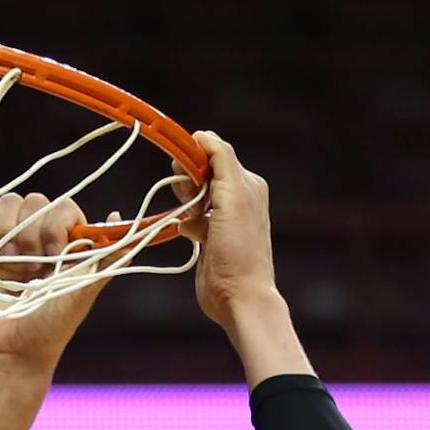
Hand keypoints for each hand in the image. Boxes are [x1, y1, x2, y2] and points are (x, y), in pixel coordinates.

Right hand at [0, 192, 117, 368]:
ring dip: (8, 228)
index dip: (57, 225)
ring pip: (9, 203)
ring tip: (8, 262)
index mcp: (67, 243)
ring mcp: (10, 241)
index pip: (64, 208)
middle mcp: (39, 238)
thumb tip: (118, 215)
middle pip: (35, 202)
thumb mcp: (85, 290)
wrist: (13, 349)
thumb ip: (106, 256)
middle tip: (32, 267)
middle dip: (31, 232)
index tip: (56, 254)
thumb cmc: (53, 324)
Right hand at [173, 131, 278, 326]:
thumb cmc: (239, 248)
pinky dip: (183, 222)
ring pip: (193, 195)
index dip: (194, 156)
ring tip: (189, 215)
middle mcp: (237, 198)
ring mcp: (222, 218)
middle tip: (185, 196)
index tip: (182, 168)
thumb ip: (221, 160)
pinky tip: (187, 232)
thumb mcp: (234, 196)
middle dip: (186, 179)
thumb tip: (203, 135)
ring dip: (184, 200)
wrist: (237, 294)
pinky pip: (189, 218)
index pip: (215, 153)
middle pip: (202, 172)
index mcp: (247, 183)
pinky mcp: (209, 237)